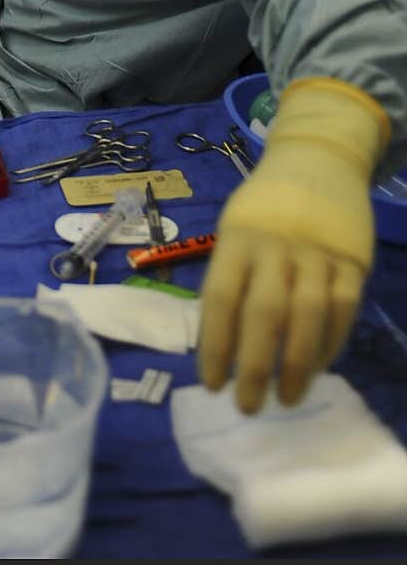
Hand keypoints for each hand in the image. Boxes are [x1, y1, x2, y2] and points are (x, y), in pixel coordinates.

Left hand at [198, 77, 387, 414]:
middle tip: (246, 406)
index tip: (211, 384)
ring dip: (296, 365)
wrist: (318, 158)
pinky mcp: (353, 259)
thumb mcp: (234, 228)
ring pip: (307, 317)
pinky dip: (329, 344)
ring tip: (285, 399)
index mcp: (237, 238)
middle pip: (264, 314)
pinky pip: (342, 309)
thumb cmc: (265, 205)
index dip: (215, 345)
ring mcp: (318, 252)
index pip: (221, 298)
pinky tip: (316, 368)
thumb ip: (230, 276)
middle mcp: (276, 246)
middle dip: (254, 367)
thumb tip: (217, 342)